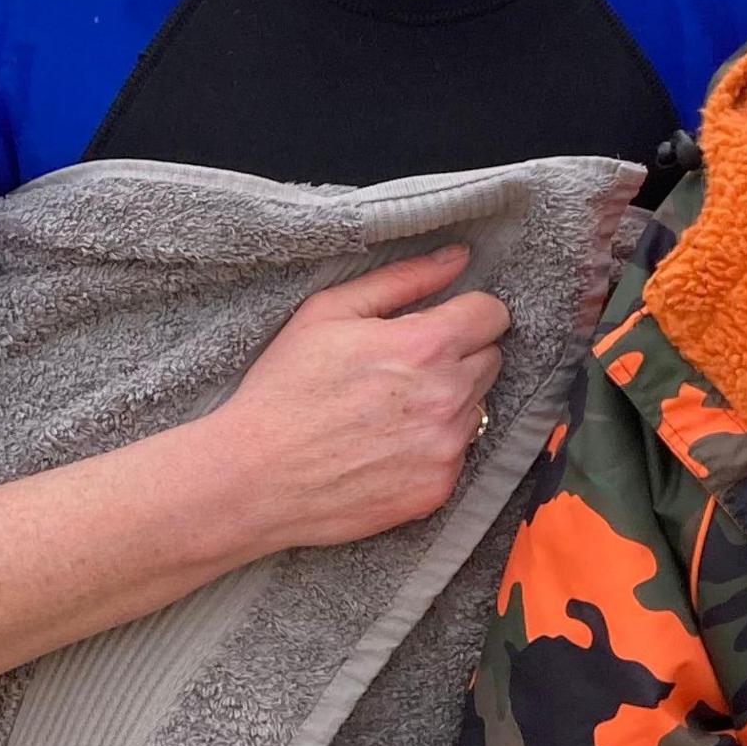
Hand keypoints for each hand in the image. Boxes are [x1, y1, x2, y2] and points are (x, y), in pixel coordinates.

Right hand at [191, 245, 512, 556]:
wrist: (253, 479)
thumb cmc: (284, 389)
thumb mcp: (329, 313)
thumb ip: (403, 279)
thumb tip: (458, 257)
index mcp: (427, 346)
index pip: (493, 314)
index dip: (466, 314)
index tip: (440, 324)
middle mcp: (450, 398)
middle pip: (490, 359)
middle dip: (458, 356)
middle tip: (404, 368)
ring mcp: (448, 448)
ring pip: (478, 407)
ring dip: (449, 403)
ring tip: (390, 410)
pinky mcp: (439, 488)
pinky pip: (458, 454)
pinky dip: (434, 447)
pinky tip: (387, 447)